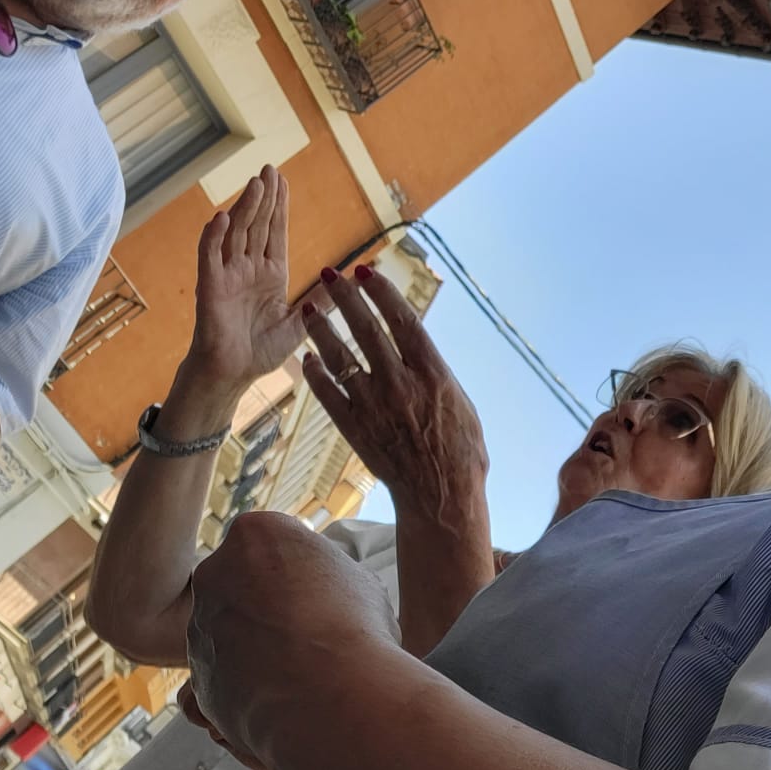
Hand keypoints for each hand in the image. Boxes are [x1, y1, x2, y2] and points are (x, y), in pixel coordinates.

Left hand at [186, 510, 400, 766]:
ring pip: (232, 632)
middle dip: (270, 604)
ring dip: (261, 646)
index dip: (302, 568)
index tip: (322, 590)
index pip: (272, 541)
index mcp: (254, 534)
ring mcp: (201, 627)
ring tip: (306, 669)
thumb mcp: (356, 580)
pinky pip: (228, 678)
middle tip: (312, 629)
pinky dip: (253, 685)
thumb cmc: (353, 630)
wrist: (328, 696)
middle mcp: (214, 573)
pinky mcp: (200, 677)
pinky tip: (289, 694)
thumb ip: (324, 575)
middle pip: (243, 583)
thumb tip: (322, 588)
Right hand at [189, 166, 305, 387]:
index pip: (274, 232)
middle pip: (256, 225)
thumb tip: (345, 281)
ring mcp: (227, 275)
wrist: (234, 374)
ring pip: (236, 233)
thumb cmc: (261, 351)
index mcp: (269, 274)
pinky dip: (214, 236)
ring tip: (255, 183)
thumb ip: (320, 301)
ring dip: (244, 207)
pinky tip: (223, 216)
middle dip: (263, 197)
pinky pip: (210, 256)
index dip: (278, 206)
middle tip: (270, 168)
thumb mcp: (299, 323)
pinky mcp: (211, 287)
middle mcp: (247, 268)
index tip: (282, 180)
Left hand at [302, 265, 488, 528]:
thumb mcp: (462, 404)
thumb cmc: (463, 453)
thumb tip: (419, 349)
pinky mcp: (356, 429)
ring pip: (341, 358)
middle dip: (346, 298)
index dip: (382, 292)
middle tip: (329, 275)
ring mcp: (375, 406)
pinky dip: (316, 375)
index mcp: (433, 374)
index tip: (365, 271)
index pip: (403, 320)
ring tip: (308, 309)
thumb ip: (436, 374)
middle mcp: (401, 384)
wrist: (441, 498)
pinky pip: (329, 394)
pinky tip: (308, 358)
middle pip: (367, 329)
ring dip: (323, 330)